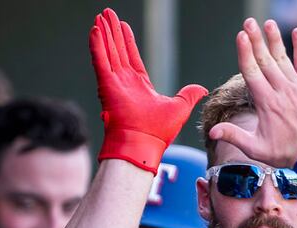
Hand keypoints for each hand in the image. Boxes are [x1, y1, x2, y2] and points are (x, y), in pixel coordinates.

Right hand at [92, 8, 206, 173]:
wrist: (144, 144)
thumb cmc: (159, 132)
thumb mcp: (179, 107)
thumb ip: (188, 95)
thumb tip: (202, 89)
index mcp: (139, 86)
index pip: (131, 57)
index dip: (126, 40)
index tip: (122, 25)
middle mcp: (124, 83)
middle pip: (117, 50)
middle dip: (112, 32)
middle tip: (107, 14)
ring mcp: (114, 83)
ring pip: (107, 52)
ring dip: (103, 33)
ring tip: (99, 16)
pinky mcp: (106, 85)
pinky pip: (100, 61)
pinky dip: (97, 46)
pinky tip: (95, 30)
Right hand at [209, 19, 296, 167]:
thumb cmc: (284, 152)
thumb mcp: (255, 148)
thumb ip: (233, 136)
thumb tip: (212, 132)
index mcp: (266, 103)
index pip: (252, 72)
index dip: (245, 53)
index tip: (240, 36)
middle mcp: (282, 91)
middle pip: (265, 61)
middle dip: (256, 40)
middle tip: (248, 23)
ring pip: (283, 59)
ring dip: (274, 40)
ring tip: (267, 23)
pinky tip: (296, 32)